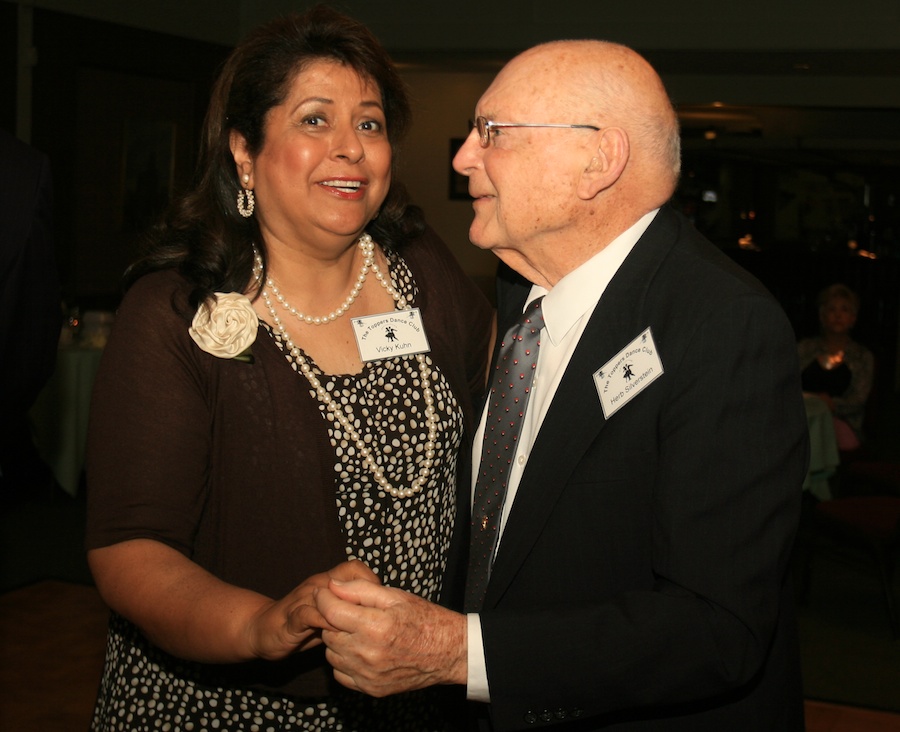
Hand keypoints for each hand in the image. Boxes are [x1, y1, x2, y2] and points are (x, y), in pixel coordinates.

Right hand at [246, 560, 380, 659]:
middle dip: (364, 594)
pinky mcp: (291, 619)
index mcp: (327, 582)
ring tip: (363, 624)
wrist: (262, 630)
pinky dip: (324, 623)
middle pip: (345, 577)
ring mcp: (303, 600)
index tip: (383, 601)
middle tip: (377, 614)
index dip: (371, 580)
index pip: (354, 568)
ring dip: (347, 608)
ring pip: (329, 595)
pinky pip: (309, 615)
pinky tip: (337, 634)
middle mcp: (317, 586)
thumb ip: (351, 610)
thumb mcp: (330, 615)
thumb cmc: (303, 623)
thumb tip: (381, 612)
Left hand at [302, 579, 466, 696]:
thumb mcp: (395, 596)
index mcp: (376, 626)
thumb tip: (332, 585)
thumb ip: (360, 589)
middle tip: (349, 611)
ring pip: (332, 654)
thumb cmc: (425, 619)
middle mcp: (369, 654)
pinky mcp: (371, 689)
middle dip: (332, 619)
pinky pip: (341, 674)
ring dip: (338, 640)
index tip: (324, 591)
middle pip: (328, 633)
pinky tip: (361, 650)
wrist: (450, 652)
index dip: (323, 598)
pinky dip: (345, 661)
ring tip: (358, 631)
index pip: (331, 612)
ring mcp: (368, 675)